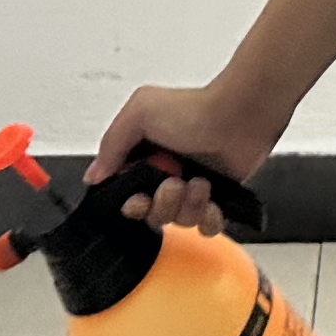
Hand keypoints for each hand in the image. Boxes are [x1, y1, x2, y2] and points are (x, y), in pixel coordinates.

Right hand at [93, 81, 279, 234]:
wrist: (240, 115)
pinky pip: (206, 227)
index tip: (139, 197)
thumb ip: (111, 144)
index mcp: (144, 156)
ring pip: (179, 221)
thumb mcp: (140, 113)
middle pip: (152, 214)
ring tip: (200, 182)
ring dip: (188, 205)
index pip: (126, 196)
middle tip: (173, 184)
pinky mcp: (217, 198)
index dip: (132, 204)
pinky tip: (212, 197)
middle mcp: (166, 173)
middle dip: (162, 204)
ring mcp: (191, 187)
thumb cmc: (195, 108)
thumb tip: (94, 175)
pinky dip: (209, 216)